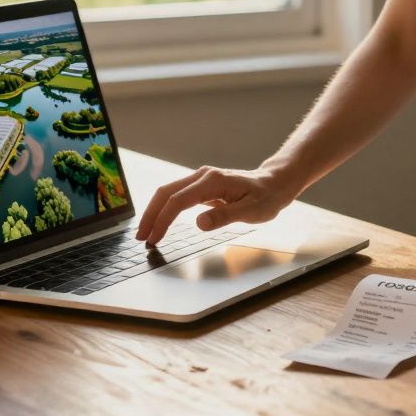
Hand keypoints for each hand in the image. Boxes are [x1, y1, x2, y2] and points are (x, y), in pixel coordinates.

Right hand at [134, 164, 302, 244]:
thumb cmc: (265, 198)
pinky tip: (160, 222)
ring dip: (155, 211)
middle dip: (151, 215)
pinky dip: (165, 209)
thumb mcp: (251, 211)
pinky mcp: (202, 186)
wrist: (274, 184)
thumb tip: (199, 224)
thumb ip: (225, 217)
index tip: (154, 239)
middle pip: (166, 193)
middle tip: (141, 237)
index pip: (178, 201)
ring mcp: (201, 180)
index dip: (163, 220)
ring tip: (146, 232)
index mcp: (212, 181)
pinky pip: (177, 196)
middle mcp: (203, 176)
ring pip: (168, 192)